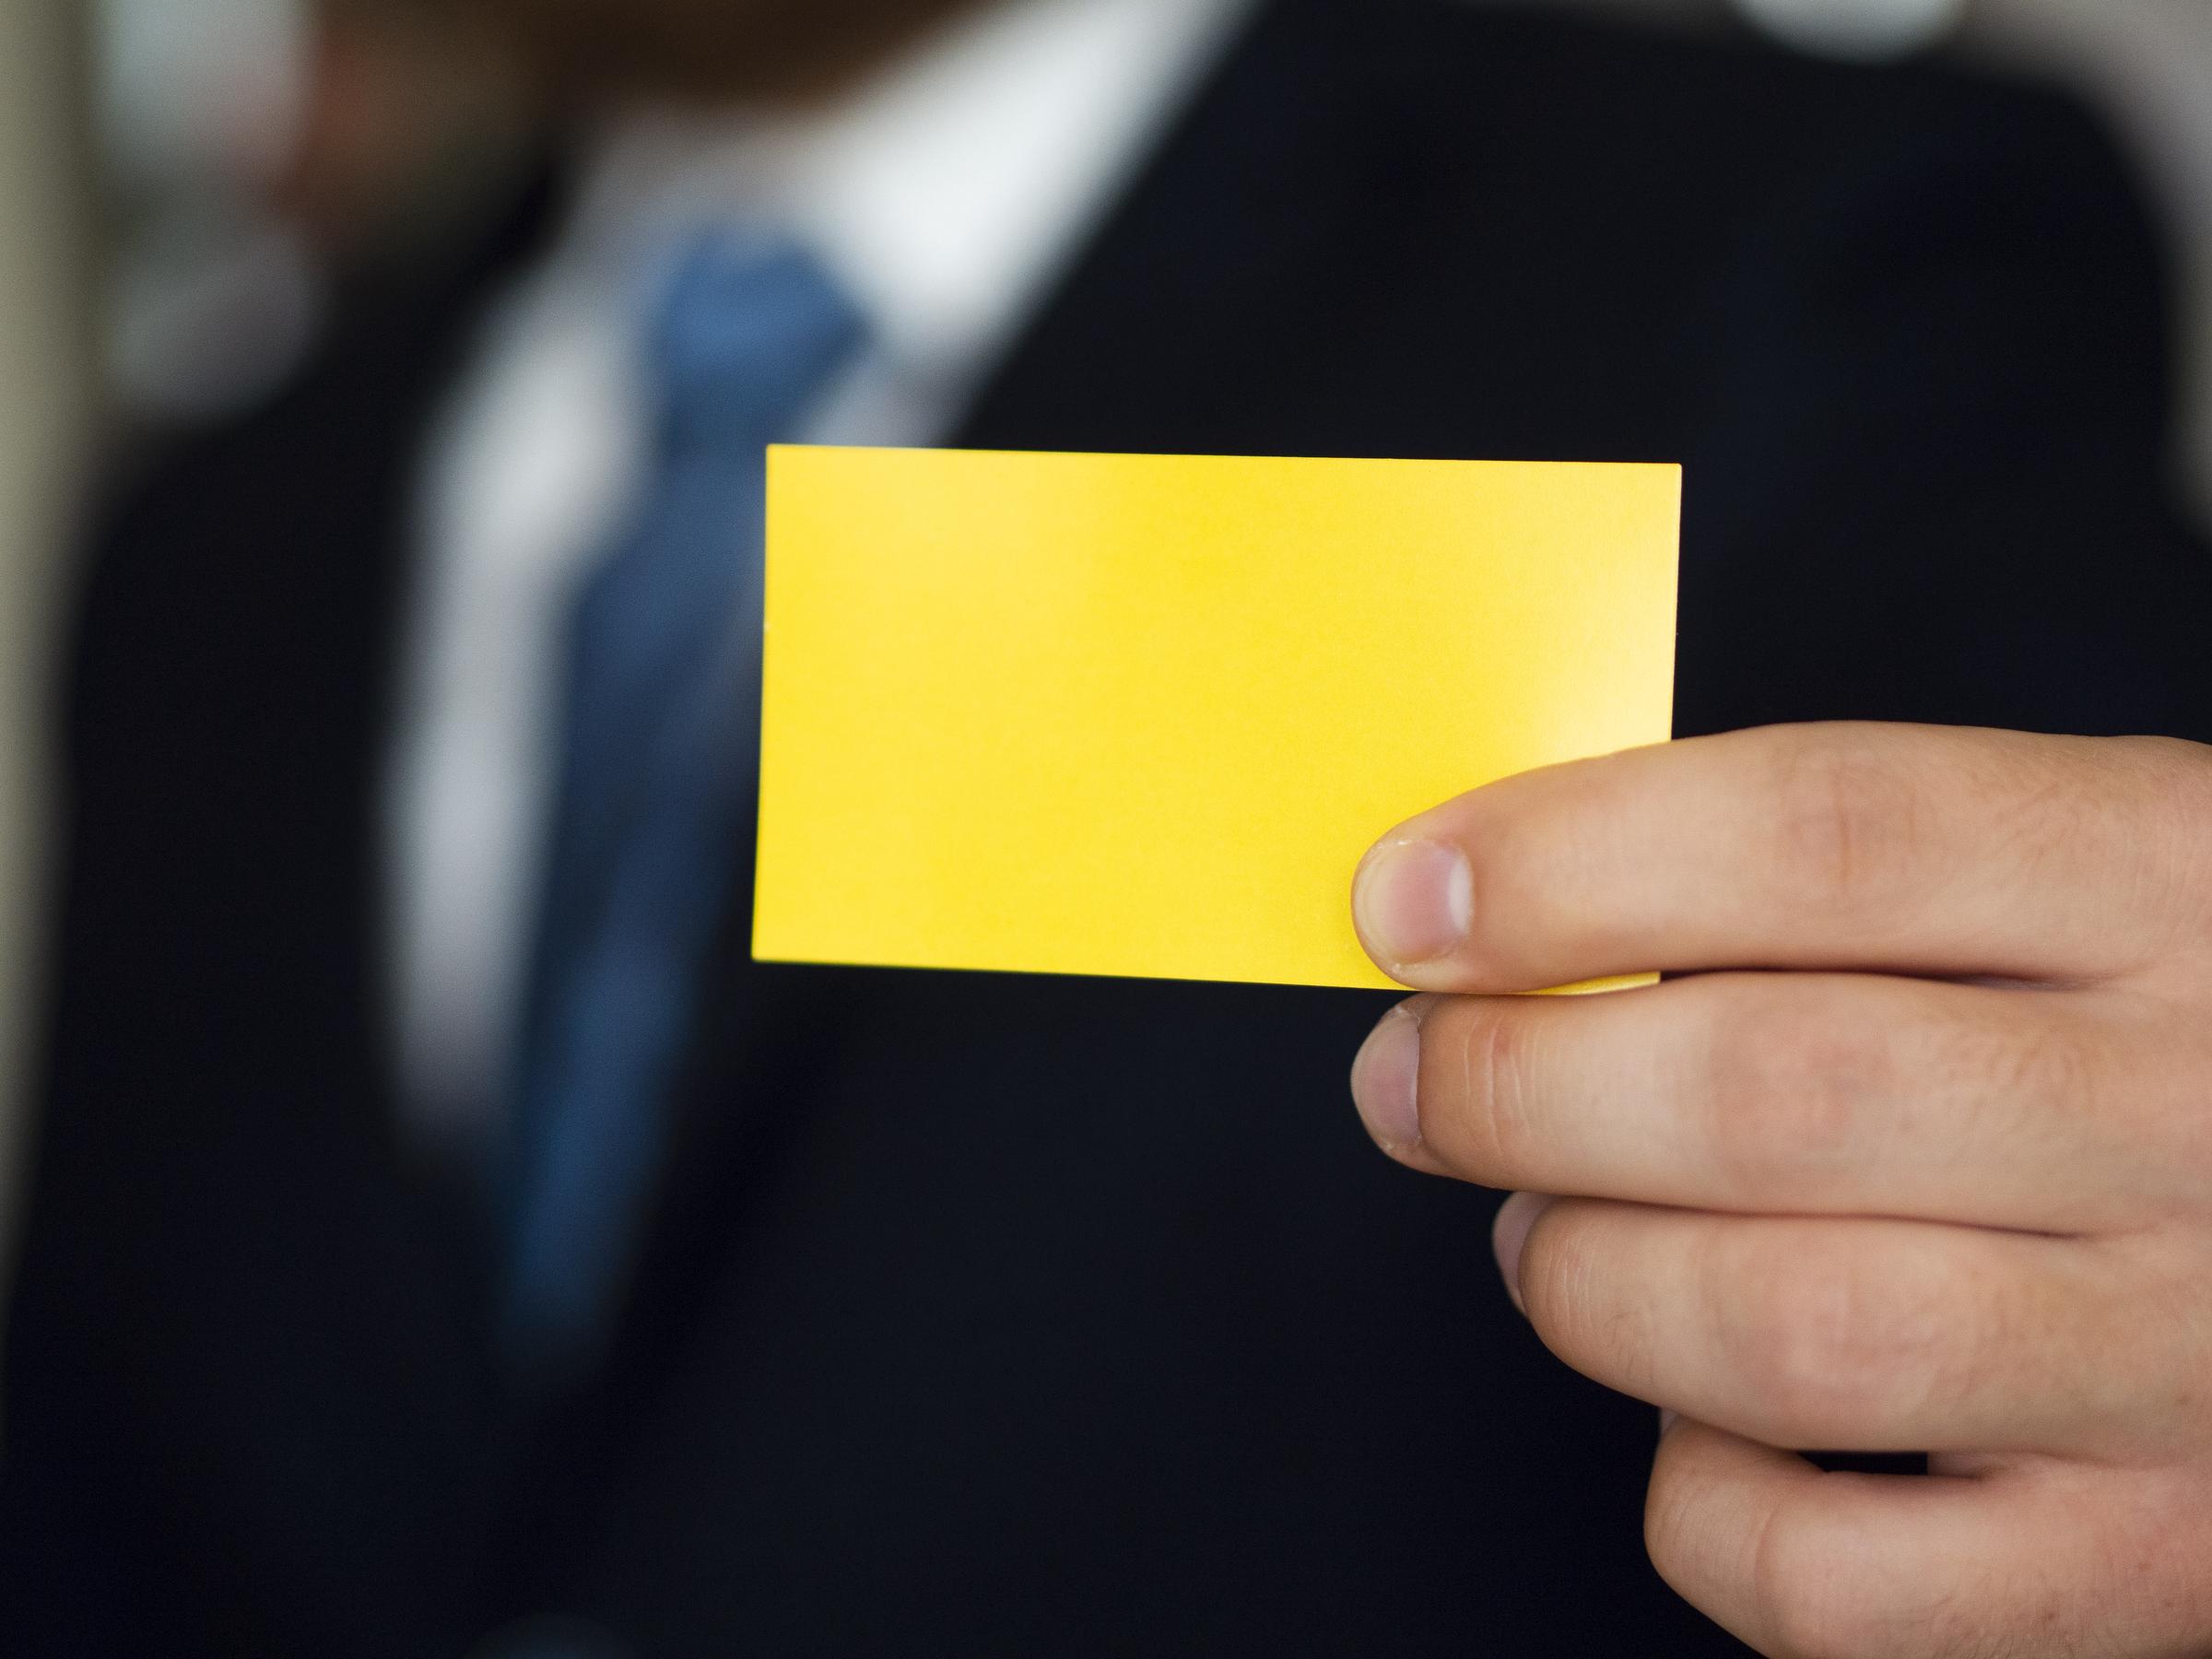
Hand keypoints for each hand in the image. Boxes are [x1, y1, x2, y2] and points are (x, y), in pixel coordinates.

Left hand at [1346, 723, 2211, 1656]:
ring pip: (1779, 1333)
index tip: (1408, 903)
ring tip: (1555, 1235)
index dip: (1566, 862)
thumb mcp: (2088, 871)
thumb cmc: (2197, 1027)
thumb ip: (1843, 875)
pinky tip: (1703, 1421)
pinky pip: (1835, 1582)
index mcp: (2170, 883)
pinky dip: (1699, 1503)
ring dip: (1585, 1279)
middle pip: (1769, 1089)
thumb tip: (1516, 909)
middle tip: (1415, 1079)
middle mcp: (2195, 1117)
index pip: (1824, 833)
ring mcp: (2186, 1361)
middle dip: (1512, 1086)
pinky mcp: (2154, 1563)